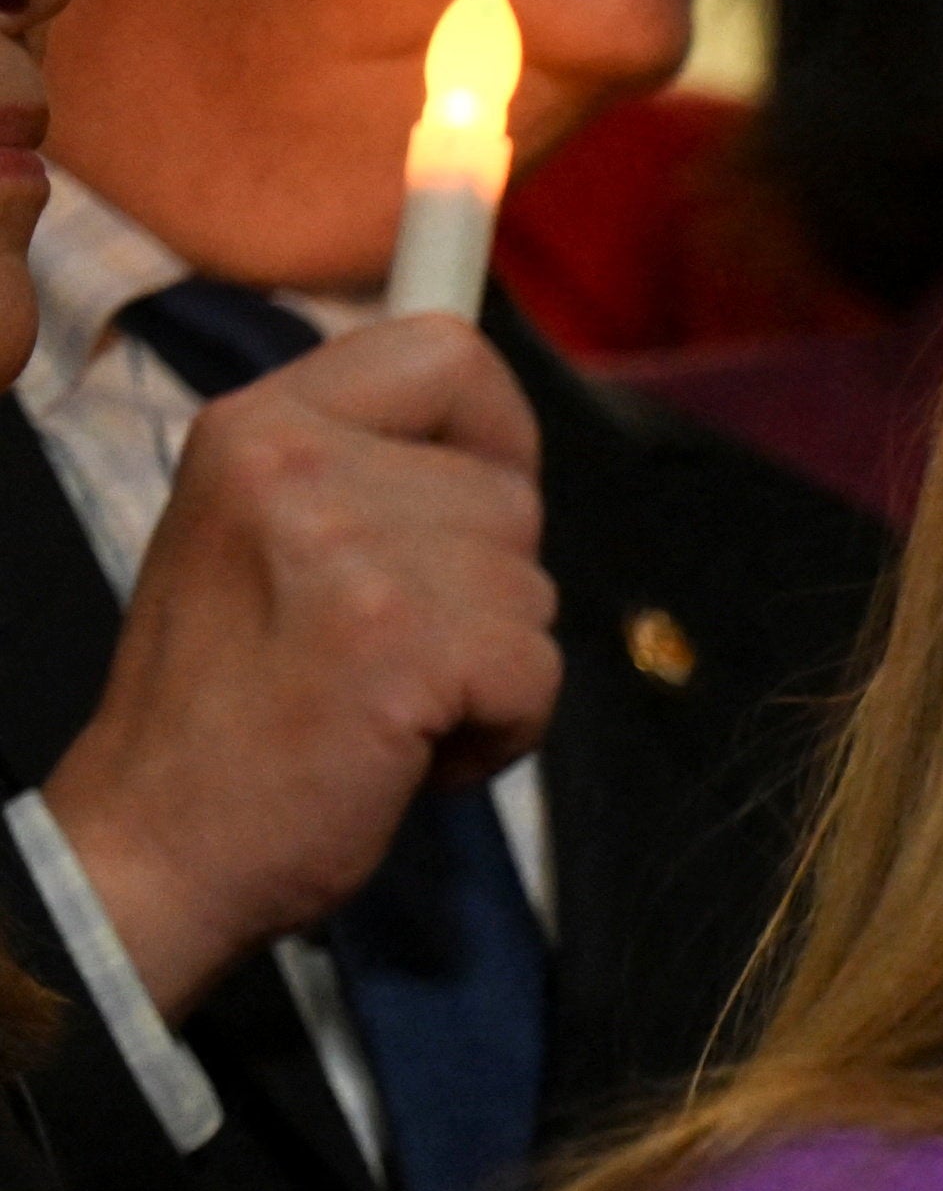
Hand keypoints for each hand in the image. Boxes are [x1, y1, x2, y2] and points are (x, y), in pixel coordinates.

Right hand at [39, 318, 561, 1015]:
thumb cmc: (228, 705)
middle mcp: (294, 464)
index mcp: (257, 425)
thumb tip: (498, 450)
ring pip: (531, 590)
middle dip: (485, 589)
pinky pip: (535, 672)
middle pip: (509, 493)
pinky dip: (499, 732)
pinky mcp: (399, 644)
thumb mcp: (263, 542)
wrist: (158, 837)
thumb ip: (362, 477)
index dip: (497, 433)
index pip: (446, 353)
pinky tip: (407, 750)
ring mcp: (346, 550)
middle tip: (387, 653)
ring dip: (489, 669)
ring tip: (386, 703)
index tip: (476, 500)